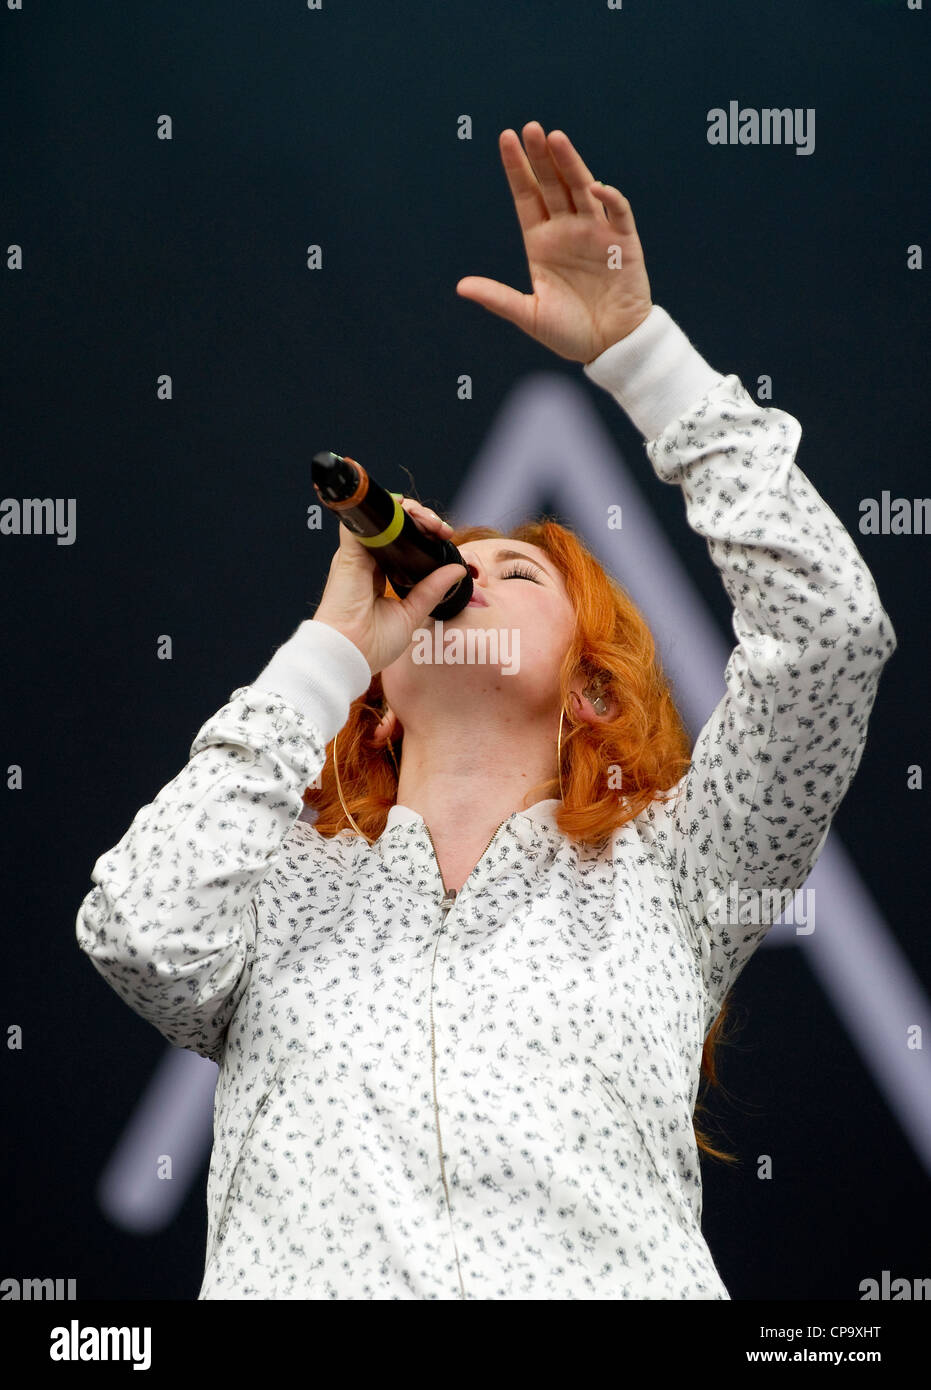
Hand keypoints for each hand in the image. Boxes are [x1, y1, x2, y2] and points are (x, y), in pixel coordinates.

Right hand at [313, 497, 466, 675]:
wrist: (349, 654)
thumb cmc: (371, 644)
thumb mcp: (411, 614)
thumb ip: (432, 590)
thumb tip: (457, 569)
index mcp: (378, 574)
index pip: (402, 543)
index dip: (424, 535)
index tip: (446, 539)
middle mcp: (366, 560)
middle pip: (394, 526)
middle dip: (421, 519)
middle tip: (443, 530)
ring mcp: (357, 554)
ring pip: (383, 517)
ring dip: (409, 510)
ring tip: (432, 523)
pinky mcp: (350, 552)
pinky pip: (366, 519)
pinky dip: (387, 510)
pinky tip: (407, 511)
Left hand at [456, 121, 652, 363]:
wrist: (610, 348)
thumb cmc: (569, 333)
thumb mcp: (529, 316)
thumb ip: (498, 298)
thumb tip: (461, 287)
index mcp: (541, 242)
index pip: (526, 196)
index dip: (517, 169)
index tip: (506, 139)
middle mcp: (567, 230)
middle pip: (552, 184)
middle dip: (541, 157)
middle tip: (530, 128)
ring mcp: (596, 232)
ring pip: (582, 188)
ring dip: (570, 163)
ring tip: (556, 138)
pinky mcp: (623, 242)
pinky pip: (617, 212)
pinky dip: (609, 197)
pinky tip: (594, 186)